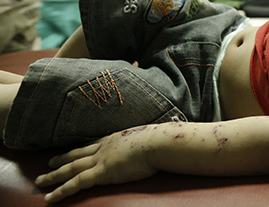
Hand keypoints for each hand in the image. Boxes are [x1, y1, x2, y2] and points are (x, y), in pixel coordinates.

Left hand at [35, 130, 157, 202]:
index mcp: (115, 139)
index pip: (92, 144)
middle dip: (61, 159)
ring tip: (40, 180)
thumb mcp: (150, 138)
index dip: (80, 149)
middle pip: (77, 154)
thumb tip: (157, 145)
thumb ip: (146, 143)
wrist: (157, 143)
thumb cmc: (160, 142)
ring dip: (53, 175)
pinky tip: (49, 197)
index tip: (71, 151)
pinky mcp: (101, 173)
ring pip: (70, 168)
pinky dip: (60, 190)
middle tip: (47, 164)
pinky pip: (75, 183)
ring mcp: (100, 160)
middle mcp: (103, 147)